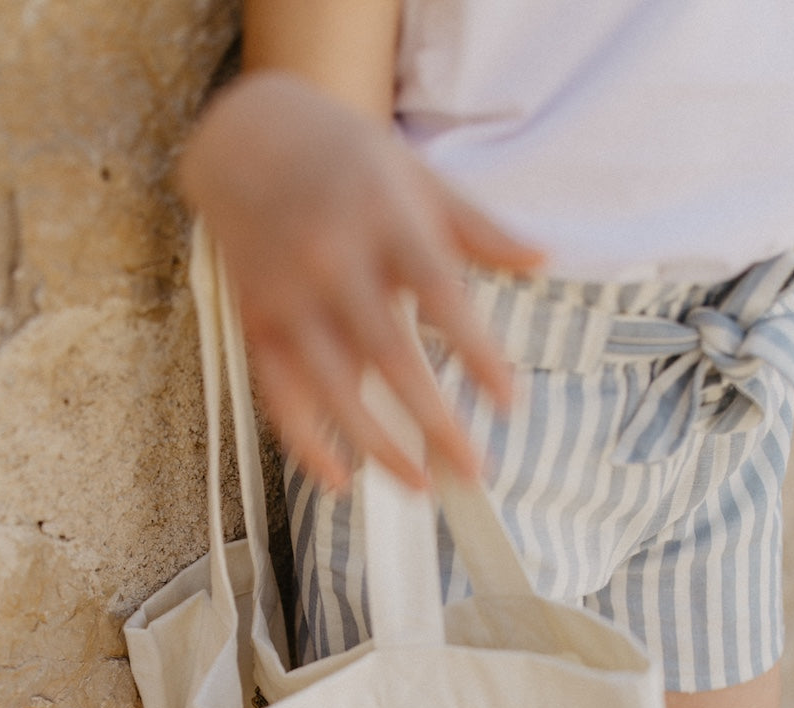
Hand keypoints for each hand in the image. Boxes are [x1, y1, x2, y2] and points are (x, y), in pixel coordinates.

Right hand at [177, 72, 544, 488]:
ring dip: (376, 446)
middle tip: (473, 470)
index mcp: (385, 221)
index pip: (440, 295)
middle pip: (388, 355)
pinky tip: (340, 479)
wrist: (249, 137)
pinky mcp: (257, 325)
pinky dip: (306, 444)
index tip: (509, 402)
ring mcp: (289, 298)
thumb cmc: (351, 164)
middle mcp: (332, 261)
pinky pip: (280, 398)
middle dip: (433, 419)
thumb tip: (544, 259)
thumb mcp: (420, 178)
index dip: (476, 353)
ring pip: (331, 389)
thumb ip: (480, 227)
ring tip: (419, 485)